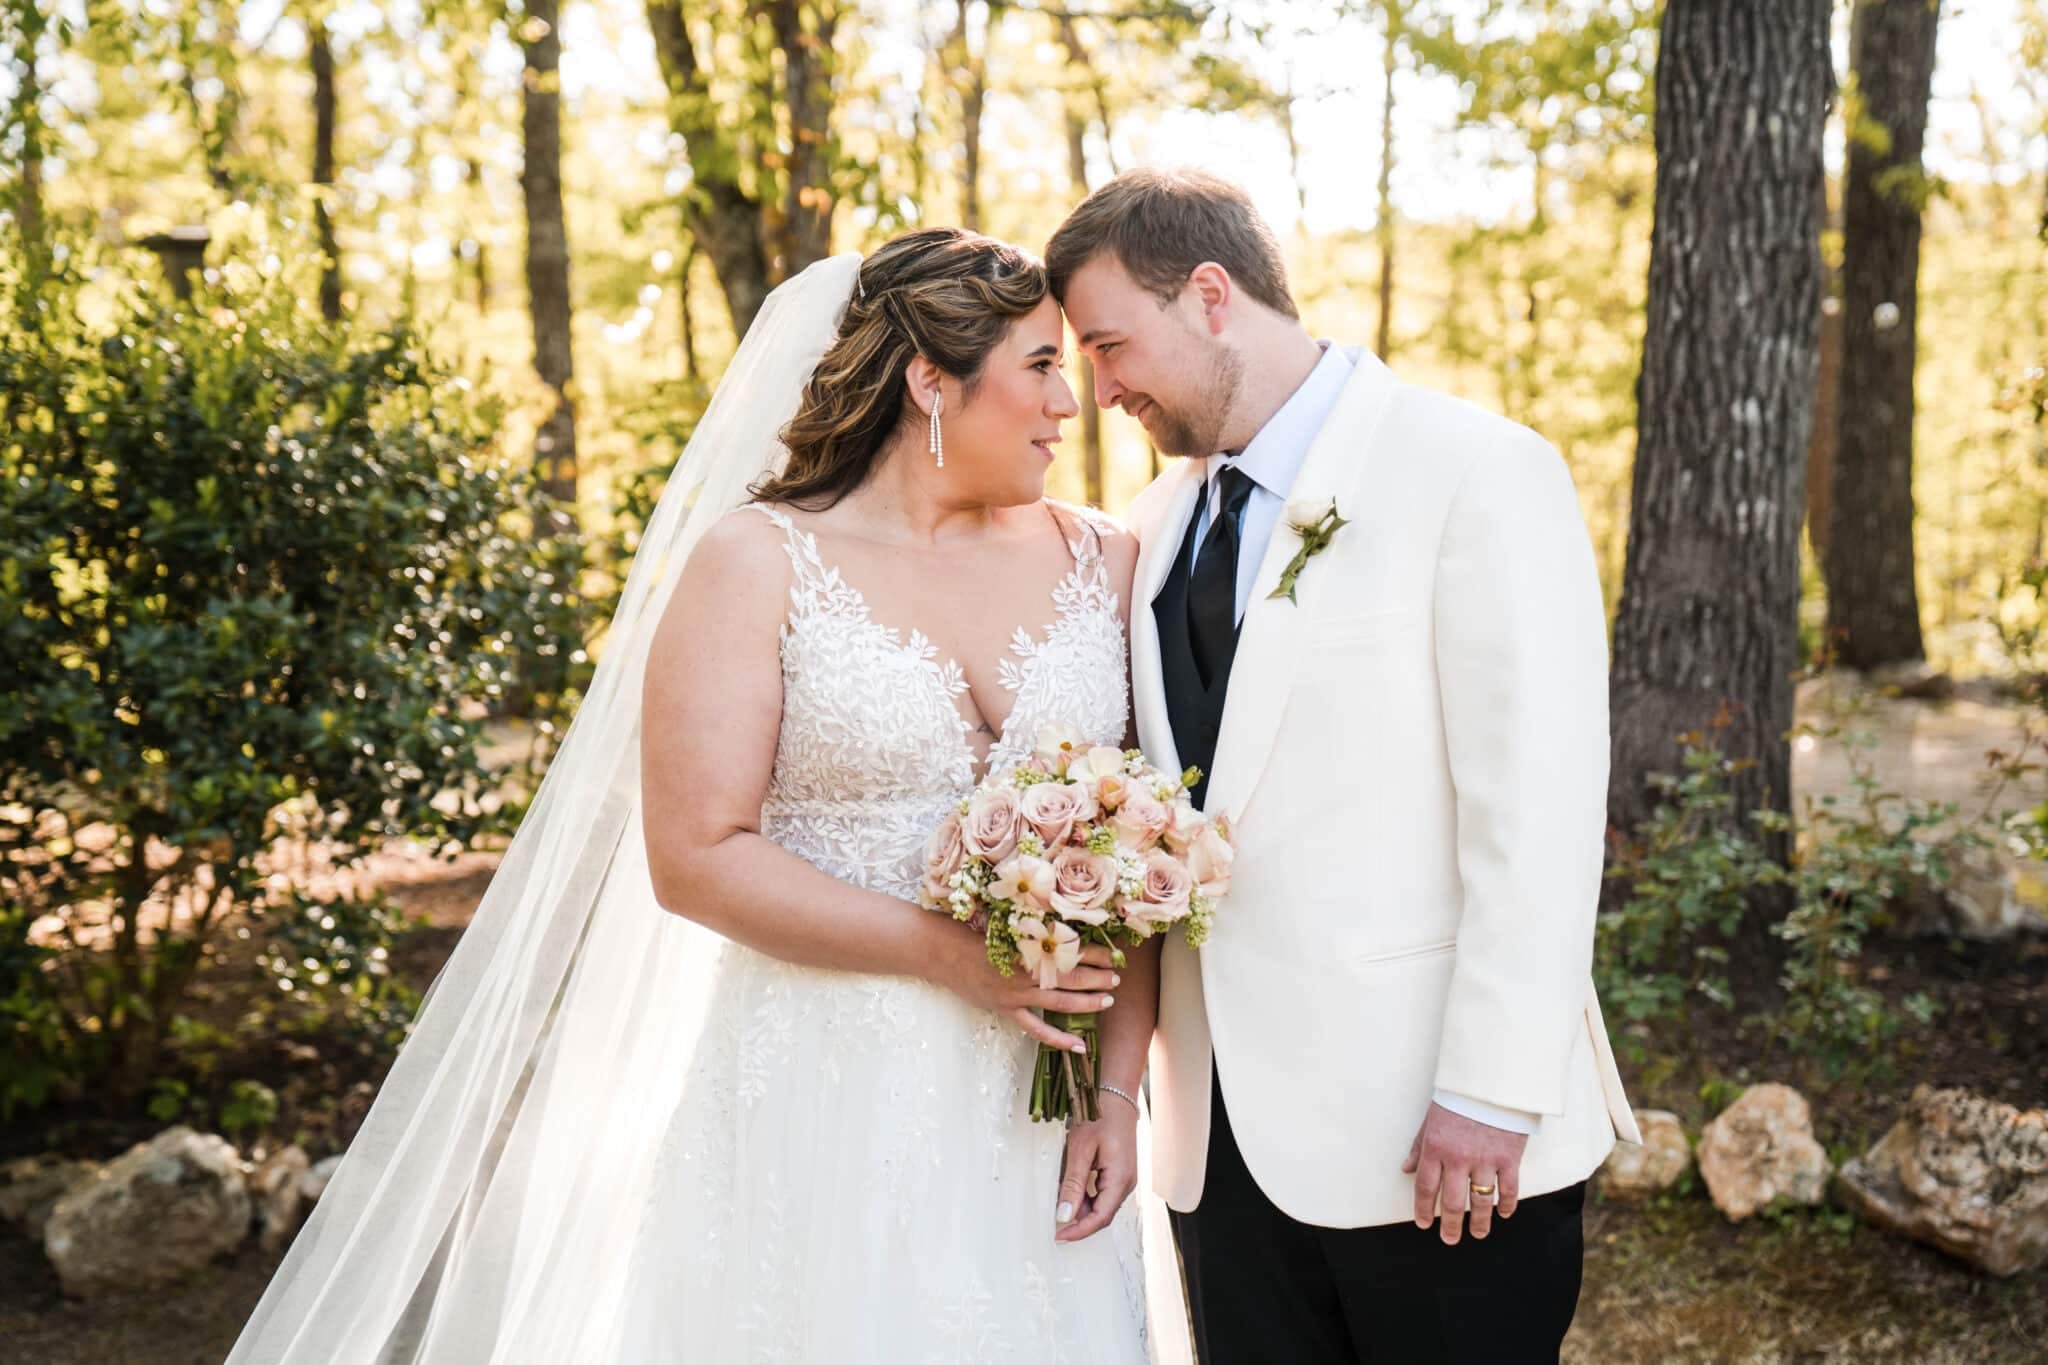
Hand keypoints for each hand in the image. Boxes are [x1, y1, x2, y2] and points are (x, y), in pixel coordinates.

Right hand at [931, 924, 1119, 1052]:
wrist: (943, 952)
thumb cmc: (973, 933)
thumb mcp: (1007, 926)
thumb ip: (1033, 932)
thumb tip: (1062, 929)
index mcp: (1027, 948)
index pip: (1070, 952)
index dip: (1093, 954)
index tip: (1112, 954)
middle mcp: (1026, 972)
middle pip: (1070, 977)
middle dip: (1097, 978)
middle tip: (1116, 978)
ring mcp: (1017, 995)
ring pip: (1060, 1001)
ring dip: (1087, 1002)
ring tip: (1107, 1000)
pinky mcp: (1007, 1010)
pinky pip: (1037, 1029)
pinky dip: (1059, 1039)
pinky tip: (1079, 1046)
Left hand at [1054, 1096, 1138, 1242]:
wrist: (1115, 1094)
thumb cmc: (1100, 1115)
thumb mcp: (1080, 1150)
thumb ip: (1072, 1184)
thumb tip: (1064, 1215)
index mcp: (1120, 1179)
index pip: (1100, 1218)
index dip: (1079, 1231)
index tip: (1059, 1236)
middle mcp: (1126, 1182)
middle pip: (1102, 1214)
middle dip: (1079, 1222)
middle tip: (1055, 1223)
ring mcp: (1124, 1177)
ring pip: (1102, 1204)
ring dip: (1081, 1208)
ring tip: (1061, 1200)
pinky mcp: (1119, 1171)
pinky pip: (1103, 1193)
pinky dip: (1086, 1196)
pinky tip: (1072, 1188)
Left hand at [1401, 1101, 1526, 1244]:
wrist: (1491, 1081)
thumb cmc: (1458, 1099)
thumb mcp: (1430, 1119)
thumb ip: (1418, 1147)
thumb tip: (1406, 1169)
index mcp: (1435, 1147)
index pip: (1424, 1187)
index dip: (1422, 1209)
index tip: (1424, 1224)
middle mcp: (1458, 1158)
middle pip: (1451, 1202)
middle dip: (1450, 1225)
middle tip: (1449, 1239)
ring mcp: (1484, 1160)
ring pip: (1480, 1201)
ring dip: (1479, 1222)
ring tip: (1478, 1233)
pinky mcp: (1509, 1158)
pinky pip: (1508, 1189)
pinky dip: (1506, 1205)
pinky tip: (1503, 1214)